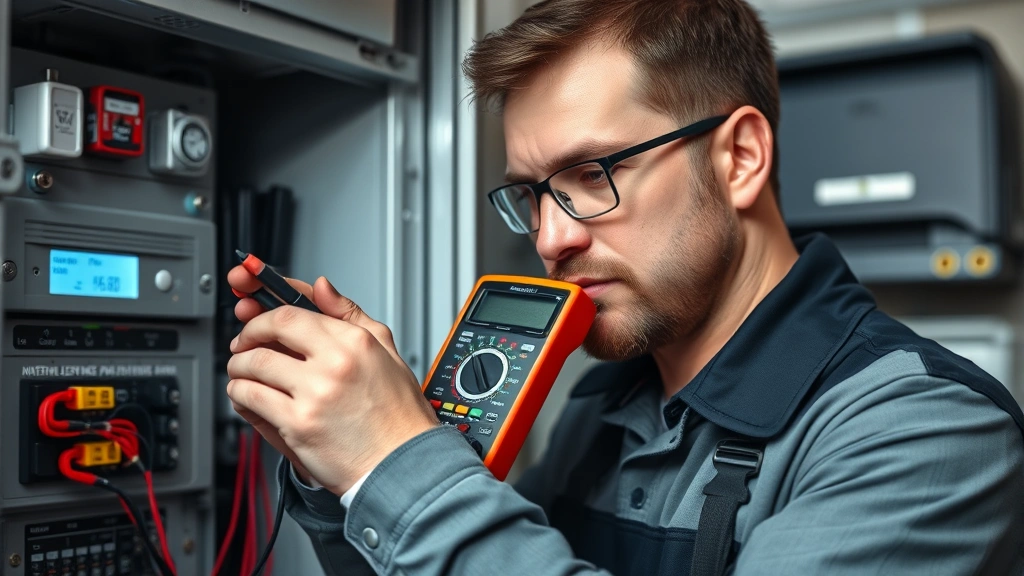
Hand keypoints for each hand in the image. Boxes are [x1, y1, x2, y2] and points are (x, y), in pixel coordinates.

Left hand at [225, 272, 438, 493]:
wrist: (403, 465)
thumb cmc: (398, 416)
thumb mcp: (386, 352)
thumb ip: (351, 315)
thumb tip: (321, 287)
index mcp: (356, 342)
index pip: (295, 309)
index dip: (265, 309)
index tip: (255, 314)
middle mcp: (335, 363)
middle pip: (270, 330)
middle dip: (248, 335)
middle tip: (244, 344)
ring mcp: (315, 393)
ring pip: (253, 365)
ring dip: (239, 367)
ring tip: (243, 373)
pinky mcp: (298, 424)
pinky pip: (251, 398)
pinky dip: (240, 394)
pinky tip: (247, 397)